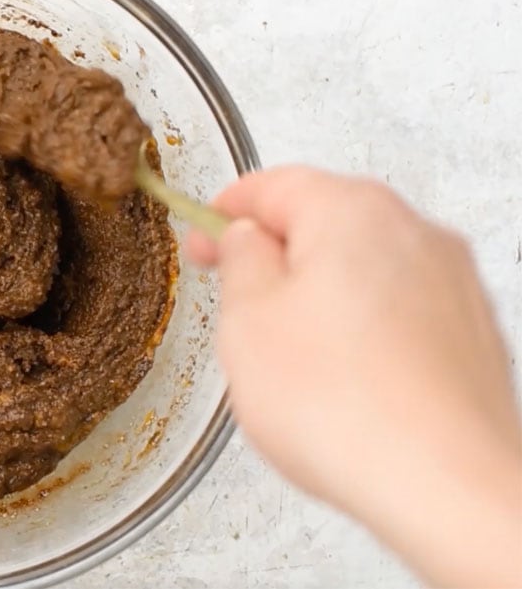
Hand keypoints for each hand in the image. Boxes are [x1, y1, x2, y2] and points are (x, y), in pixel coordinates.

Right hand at [187, 167, 521, 587]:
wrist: (443, 485)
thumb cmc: (345, 406)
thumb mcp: (247, 320)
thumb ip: (240, 260)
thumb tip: (246, 240)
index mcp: (353, 211)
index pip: (274, 184)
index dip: (224, 211)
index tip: (199, 235)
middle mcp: (415, 232)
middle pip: (326, 221)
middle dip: (276, 255)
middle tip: (233, 294)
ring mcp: (453, 283)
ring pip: (364, 269)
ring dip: (319, 296)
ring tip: (287, 357)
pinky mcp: (470, 334)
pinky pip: (398, 312)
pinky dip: (360, 330)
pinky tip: (338, 381)